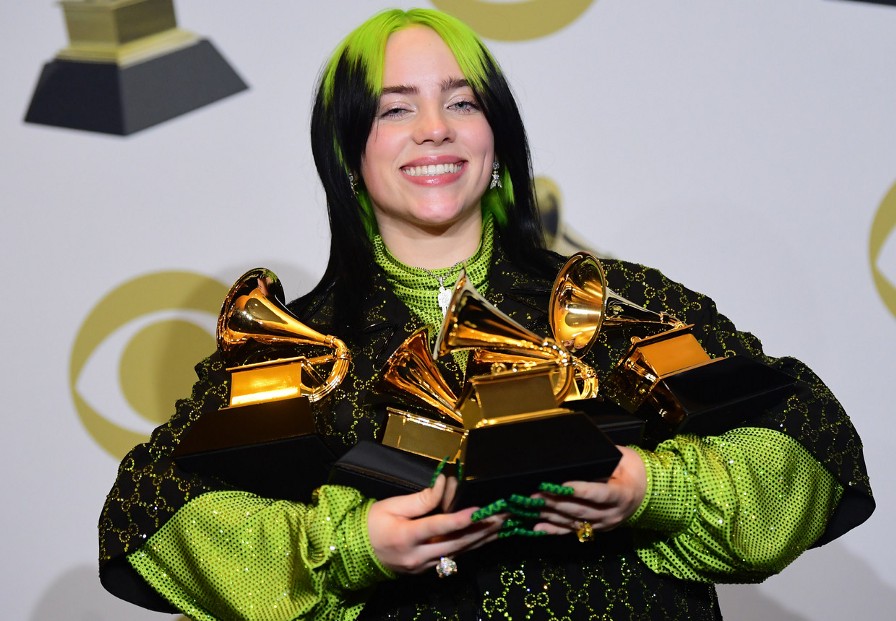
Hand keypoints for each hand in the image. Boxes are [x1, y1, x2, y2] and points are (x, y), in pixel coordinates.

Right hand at [367, 475, 504, 573]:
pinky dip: (469, 546)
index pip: (438, 527)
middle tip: (503, 517)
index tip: (480, 510)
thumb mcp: (392, 505)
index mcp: (405, 537)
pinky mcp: (426, 569)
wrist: (357, 552)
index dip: (460, 519)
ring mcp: (423, 566)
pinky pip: (452, 557)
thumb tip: (445, 483)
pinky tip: (483, 538)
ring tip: (501, 527)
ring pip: (458, 553)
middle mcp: (417, 556)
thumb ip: (422, 498)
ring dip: (481, 539)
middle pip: (455, 544)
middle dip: (481, 530)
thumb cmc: (373, 523)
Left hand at [532, 446, 646, 533]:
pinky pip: (572, 531)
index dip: (580, 490)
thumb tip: (579, 449)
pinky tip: (537, 528)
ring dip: (550, 515)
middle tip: (535, 493)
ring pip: (574, 521)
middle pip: (581, 510)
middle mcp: (613, 514)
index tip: (560, 485)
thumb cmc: (633, 469)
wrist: (648, 492)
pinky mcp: (595, 529)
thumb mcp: (624, 458)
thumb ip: (604, 457)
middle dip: (556, 502)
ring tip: (531, 506)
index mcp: (623, 494)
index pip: (599, 494)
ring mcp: (603, 524)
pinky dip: (553, 530)